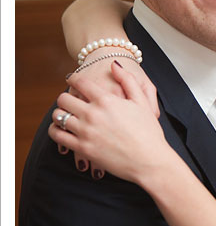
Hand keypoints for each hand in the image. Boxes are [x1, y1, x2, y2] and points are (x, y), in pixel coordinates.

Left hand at [49, 62, 167, 184]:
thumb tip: (114, 65)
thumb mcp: (142, 101)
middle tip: (69, 99)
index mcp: (107, 100)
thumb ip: (127, 80)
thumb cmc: (149, 132)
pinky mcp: (83, 148)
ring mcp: (86, 132)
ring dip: (59, 113)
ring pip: (58, 116)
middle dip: (65, 96)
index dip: (73, 78)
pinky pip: (58, 136)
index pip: (79, 82)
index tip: (72, 79)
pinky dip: (56, 131)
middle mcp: (93, 114)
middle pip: (64, 98)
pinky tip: (61, 130)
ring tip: (65, 115)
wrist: (150, 161)